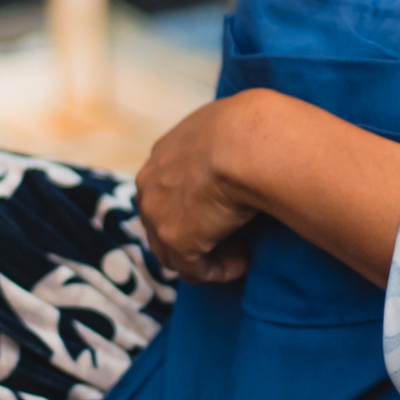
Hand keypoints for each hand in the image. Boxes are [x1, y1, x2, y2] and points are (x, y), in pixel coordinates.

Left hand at [135, 93, 265, 283]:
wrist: (246, 143)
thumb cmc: (250, 129)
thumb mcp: (229, 128)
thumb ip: (224, 145)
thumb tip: (248, 152)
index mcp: (163, 154)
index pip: (167, 190)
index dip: (192, 206)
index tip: (224, 211)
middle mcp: (149, 185)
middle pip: (162, 223)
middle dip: (194, 235)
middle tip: (231, 238)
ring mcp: (158, 215)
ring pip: (175, 252)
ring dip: (207, 256)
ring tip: (242, 254)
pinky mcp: (177, 241)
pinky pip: (196, 269)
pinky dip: (219, 271)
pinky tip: (244, 263)